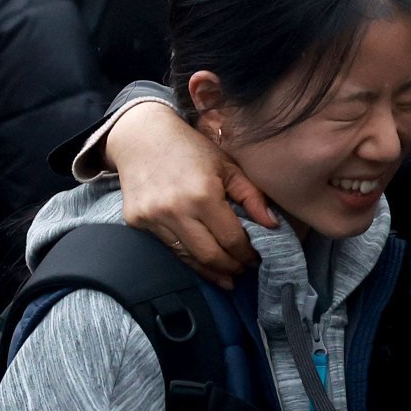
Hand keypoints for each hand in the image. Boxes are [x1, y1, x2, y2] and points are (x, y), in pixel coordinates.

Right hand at [105, 102, 276, 289]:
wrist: (141, 136)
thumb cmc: (191, 149)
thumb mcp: (227, 166)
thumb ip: (251, 197)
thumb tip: (273, 226)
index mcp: (203, 195)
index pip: (231, 239)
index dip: (247, 254)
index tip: (256, 258)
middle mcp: (175, 210)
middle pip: (210, 256)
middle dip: (232, 268)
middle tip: (244, 269)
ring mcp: (153, 218)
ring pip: (188, 259)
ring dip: (211, 271)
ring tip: (227, 275)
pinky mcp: (137, 222)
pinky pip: (170, 249)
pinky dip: (189, 258)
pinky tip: (202, 262)